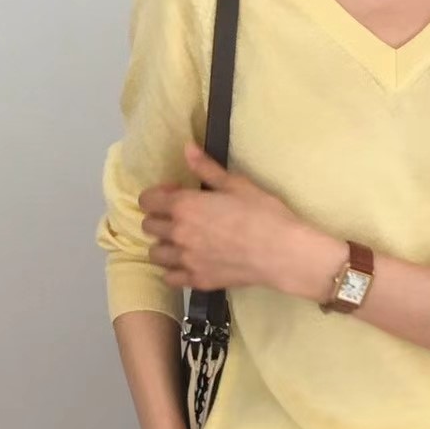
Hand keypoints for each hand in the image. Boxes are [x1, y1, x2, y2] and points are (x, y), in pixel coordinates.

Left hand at [139, 142, 346, 301]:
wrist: (281, 253)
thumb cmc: (263, 213)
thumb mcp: (236, 184)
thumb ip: (207, 168)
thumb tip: (187, 148)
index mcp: (184, 206)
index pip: (148, 200)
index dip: (158, 195)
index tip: (176, 194)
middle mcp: (178, 233)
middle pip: (149, 226)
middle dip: (159, 219)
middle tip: (179, 218)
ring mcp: (185, 260)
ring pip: (155, 254)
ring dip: (163, 246)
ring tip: (181, 243)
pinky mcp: (197, 280)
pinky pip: (170, 278)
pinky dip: (173, 271)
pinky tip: (187, 264)